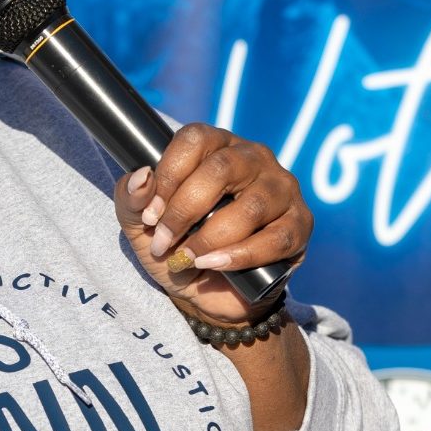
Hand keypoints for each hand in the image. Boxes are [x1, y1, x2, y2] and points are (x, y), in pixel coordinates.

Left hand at [114, 124, 311, 325]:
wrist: (205, 291)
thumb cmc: (174, 245)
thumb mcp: (139, 224)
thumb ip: (131, 198)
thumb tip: (141, 177)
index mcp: (215, 146)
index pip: (194, 139)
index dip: (168, 175)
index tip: (149, 215)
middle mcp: (253, 158)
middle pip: (221, 169)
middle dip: (184, 211)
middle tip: (163, 241)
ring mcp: (281, 188)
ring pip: (249, 206)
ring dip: (210, 238)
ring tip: (188, 259)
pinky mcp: (299, 224)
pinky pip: (275, 238)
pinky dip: (239, 256)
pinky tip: (216, 265)